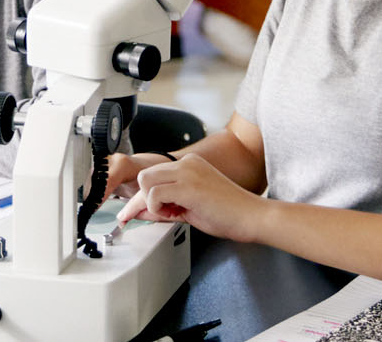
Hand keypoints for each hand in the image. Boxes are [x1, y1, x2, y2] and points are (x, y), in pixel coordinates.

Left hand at [115, 153, 263, 241]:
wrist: (251, 216)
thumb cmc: (227, 214)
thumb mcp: (189, 208)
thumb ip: (165, 207)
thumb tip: (140, 211)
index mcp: (189, 166)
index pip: (153, 176)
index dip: (141, 197)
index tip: (130, 212)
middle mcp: (187, 164)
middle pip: (144, 176)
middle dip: (143, 199)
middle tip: (158, 215)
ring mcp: (187, 172)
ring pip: (146, 182)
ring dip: (152, 203)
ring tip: (173, 213)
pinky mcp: (188, 186)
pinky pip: (155, 195)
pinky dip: (157, 208)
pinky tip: (177, 213)